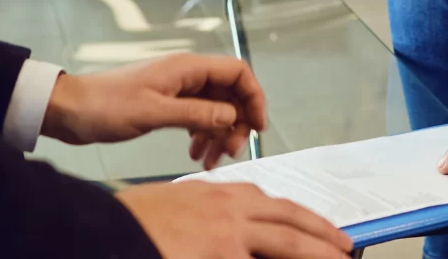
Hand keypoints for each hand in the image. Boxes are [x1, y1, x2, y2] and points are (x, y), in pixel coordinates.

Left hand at [42, 53, 266, 169]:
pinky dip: (201, 136)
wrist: (71, 110)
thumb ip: (196, 114)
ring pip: (213, 108)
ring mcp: (176, 89)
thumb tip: (232, 116)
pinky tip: (195, 155)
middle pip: (228, 93)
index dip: (253, 97)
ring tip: (211, 161)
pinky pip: (196, 117)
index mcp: (187, 68)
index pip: (236, 72)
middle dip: (236, 122)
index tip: (258, 127)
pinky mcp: (166, 104)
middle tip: (230, 152)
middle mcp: (187, 74)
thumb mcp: (154, 113)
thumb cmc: (108, 106)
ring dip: (218, 133)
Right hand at [117, 181, 351, 258]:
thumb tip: (240, 243)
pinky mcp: (218, 254)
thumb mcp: (183, 213)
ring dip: (313, 253)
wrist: (101, 228)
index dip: (304, 221)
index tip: (323, 232)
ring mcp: (227, 235)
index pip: (276, 208)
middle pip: (291, 222)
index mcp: (224, 196)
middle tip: (346, 248)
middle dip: (323, 236)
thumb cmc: (136, 223)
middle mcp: (232, 210)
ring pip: (285, 243)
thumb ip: (217, 224)